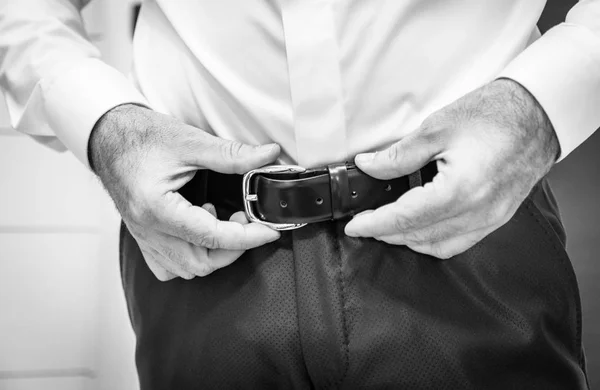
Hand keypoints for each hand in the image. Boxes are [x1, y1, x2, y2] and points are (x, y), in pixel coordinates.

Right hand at [90, 104, 280, 280]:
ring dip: (213, 252)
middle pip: (200, 262)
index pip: (212, 237)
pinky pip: (168, 266)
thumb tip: (267, 156)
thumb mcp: (191, 141)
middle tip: (246, 219)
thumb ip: (232, 154)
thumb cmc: (142, 137)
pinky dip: (191, 257)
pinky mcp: (143, 237)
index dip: (248, 236)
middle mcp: (147, 230)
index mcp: (157, 208)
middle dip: (233, 247)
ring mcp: (143, 237)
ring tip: (220, 219)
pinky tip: (198, 233)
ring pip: (186, 269)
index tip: (270, 230)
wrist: (109, 136)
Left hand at [344, 79, 558, 258]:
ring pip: (438, 246)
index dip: (375, 224)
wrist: (538, 114)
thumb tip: (369, 166)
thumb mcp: (437, 129)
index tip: (354, 226)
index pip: (405, 218)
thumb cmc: (494, 115)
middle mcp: (477, 212)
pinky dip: (433, 241)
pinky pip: (459, 242)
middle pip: (419, 236)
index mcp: (460, 190)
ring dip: (408, 240)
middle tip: (365, 223)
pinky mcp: (497, 218)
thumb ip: (398, 155)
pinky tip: (420, 229)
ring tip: (388, 225)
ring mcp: (490, 219)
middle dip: (387, 233)